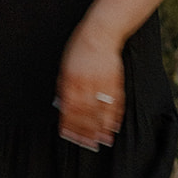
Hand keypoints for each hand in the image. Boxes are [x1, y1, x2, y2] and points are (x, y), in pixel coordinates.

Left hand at [55, 25, 123, 150]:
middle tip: (87, 145)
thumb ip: (64, 87)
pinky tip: (114, 126)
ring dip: (101, 128)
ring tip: (102, 141)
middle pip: (85, 113)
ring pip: (101, 111)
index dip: (69, 124)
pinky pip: (116, 102)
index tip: (68, 136)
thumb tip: (62, 106)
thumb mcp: (64, 67)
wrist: (100, 32)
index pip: (69, 108)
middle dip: (86, 131)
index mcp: (71, 80)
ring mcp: (102, 83)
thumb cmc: (79, 49)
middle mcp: (86, 84)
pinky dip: (115, 116)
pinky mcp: (115, 81)